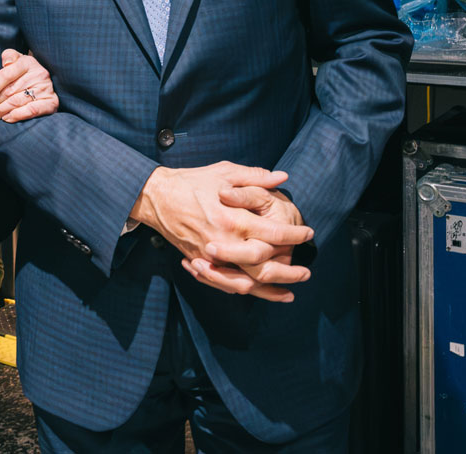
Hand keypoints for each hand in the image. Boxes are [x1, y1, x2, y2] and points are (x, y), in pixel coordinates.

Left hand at [0, 48, 59, 123]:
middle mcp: (39, 74)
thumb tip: (6, 63)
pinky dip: (17, 115)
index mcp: (28, 62)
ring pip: (17, 102)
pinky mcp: (51, 103)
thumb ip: (9, 56)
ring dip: (0, 112)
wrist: (44, 83)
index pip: (6, 74)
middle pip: (10, 91)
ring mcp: (46, 89)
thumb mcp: (17, 60)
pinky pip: (32, 110)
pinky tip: (6, 118)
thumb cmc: (24, 73)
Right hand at [130, 162, 312, 301]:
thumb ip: (255, 177)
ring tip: (289, 293)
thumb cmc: (191, 182)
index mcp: (232, 218)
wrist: (156, 197)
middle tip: (306, 271)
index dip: (294, 236)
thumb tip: (282, 177)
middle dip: (289, 272)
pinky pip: (224, 284)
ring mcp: (210, 257)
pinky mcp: (199, 262)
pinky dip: (243, 291)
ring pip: (245, 284)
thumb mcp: (224, 172)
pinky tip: (257, 292)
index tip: (308, 233)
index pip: (272, 234)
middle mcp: (223, 242)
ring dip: (269, 291)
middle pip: (263, 268)